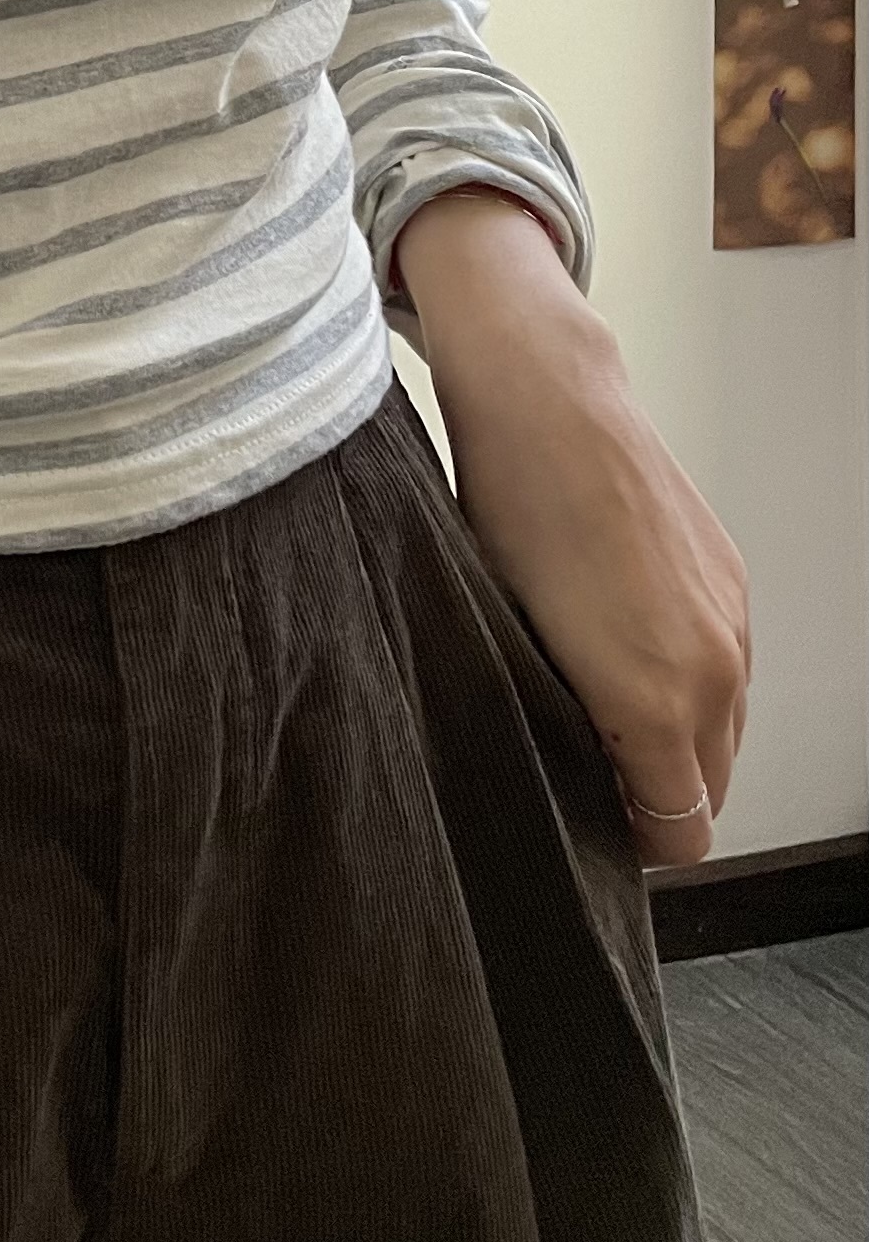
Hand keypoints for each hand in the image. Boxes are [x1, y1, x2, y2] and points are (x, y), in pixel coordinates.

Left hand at [395, 189, 751, 868]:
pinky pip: (727, 676)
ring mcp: (734, 626)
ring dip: (673, 742)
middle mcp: (715, 671)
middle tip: (580, 765)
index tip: (581, 814)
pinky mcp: (734, 586)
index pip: (679, 834)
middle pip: (709, 795)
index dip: (628, 838)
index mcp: (658, 700)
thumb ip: (555, 728)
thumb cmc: (511, 511)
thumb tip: (567, 776)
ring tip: (595, 706)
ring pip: (724, 735)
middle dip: (652, 796)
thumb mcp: (508, 640)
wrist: (552, 404)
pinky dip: (688, 686)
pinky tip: (623, 651)